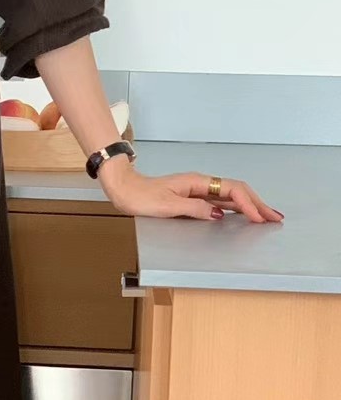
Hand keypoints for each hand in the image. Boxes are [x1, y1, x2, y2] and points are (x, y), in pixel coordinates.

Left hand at [98, 159, 283, 222]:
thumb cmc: (141, 196)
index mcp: (197, 182)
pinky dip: (236, 208)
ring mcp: (198, 190)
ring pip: (231, 196)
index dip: (247, 204)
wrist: (125, 190)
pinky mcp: (193, 197)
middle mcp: (201, 183)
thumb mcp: (167, 206)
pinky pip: (221, 201)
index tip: (258, 218)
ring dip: (250, 206)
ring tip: (266, 216)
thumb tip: (218, 214)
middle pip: (237, 191)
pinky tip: (243, 214)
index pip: (231, 190)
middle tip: (275, 217)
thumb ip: (194, 209)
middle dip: (257, 204)